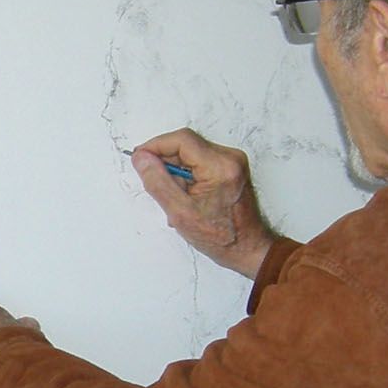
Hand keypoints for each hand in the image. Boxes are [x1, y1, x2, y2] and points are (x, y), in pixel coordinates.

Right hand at [131, 129, 277, 279]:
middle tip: (159, 187)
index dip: (155, 145)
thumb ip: (158, 182)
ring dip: (176, 171)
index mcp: (220, 167)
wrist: (248, 248)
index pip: (181, 140)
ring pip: (191, 153)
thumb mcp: (180, 213)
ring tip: (178, 198)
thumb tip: (142, 158)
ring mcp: (233, 161)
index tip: (139, 158)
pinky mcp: (231, 166)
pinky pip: (200, 161)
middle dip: (166, 163)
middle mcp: (230, 158)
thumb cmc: (221, 237)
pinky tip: (187, 196)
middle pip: (186, 145)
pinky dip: (187, 175)